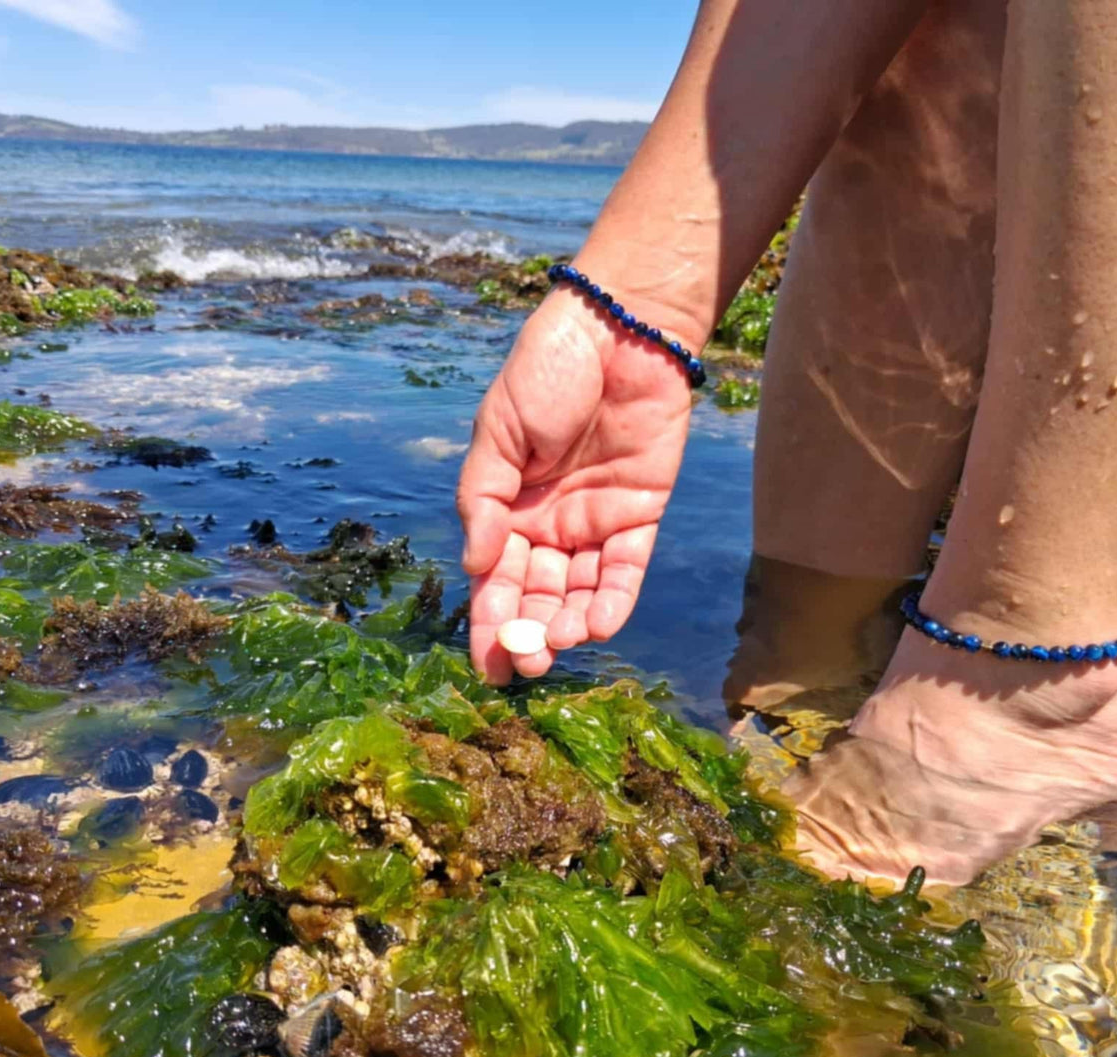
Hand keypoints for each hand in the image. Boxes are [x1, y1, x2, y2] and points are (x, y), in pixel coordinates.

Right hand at [457, 288, 694, 683]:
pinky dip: (613, 599)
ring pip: (579, 591)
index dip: (489, 623)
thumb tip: (476, 565)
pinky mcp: (640, 513)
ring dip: (569, 625)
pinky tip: (598, 626)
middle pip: (536, 596)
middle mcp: (549, 524)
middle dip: (529, 635)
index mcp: (506, 507)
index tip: (487, 666)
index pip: (495, 579)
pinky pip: (625, 569)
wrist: (617, 330)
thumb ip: (483, 499)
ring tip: (560, 647)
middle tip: (527, 666)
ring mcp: (595, 522)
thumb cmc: (547, 371)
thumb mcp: (497, 431)